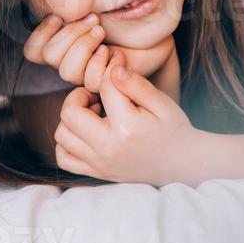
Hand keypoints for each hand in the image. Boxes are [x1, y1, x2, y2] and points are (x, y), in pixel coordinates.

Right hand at [22, 13, 117, 92]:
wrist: (154, 29)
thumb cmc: (124, 15)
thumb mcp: (94, 5)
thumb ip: (71, 9)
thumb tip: (55, 8)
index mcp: (65, 44)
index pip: (34, 51)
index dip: (42, 33)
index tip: (59, 16)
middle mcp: (72, 62)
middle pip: (50, 56)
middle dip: (72, 33)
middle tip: (95, 20)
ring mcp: (87, 76)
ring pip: (67, 71)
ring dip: (85, 45)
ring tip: (103, 32)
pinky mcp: (105, 86)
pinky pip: (92, 80)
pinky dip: (104, 61)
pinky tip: (117, 53)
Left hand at [53, 58, 196, 185]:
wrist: (181, 164)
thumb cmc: (173, 129)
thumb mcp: (162, 102)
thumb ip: (136, 84)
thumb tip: (113, 69)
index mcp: (127, 127)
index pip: (102, 87)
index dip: (109, 72)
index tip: (117, 74)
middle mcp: (108, 148)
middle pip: (70, 113)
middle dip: (78, 95)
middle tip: (96, 94)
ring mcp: (100, 163)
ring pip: (62, 135)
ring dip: (71, 118)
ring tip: (92, 113)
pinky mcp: (97, 173)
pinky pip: (64, 158)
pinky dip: (66, 142)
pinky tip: (84, 131)